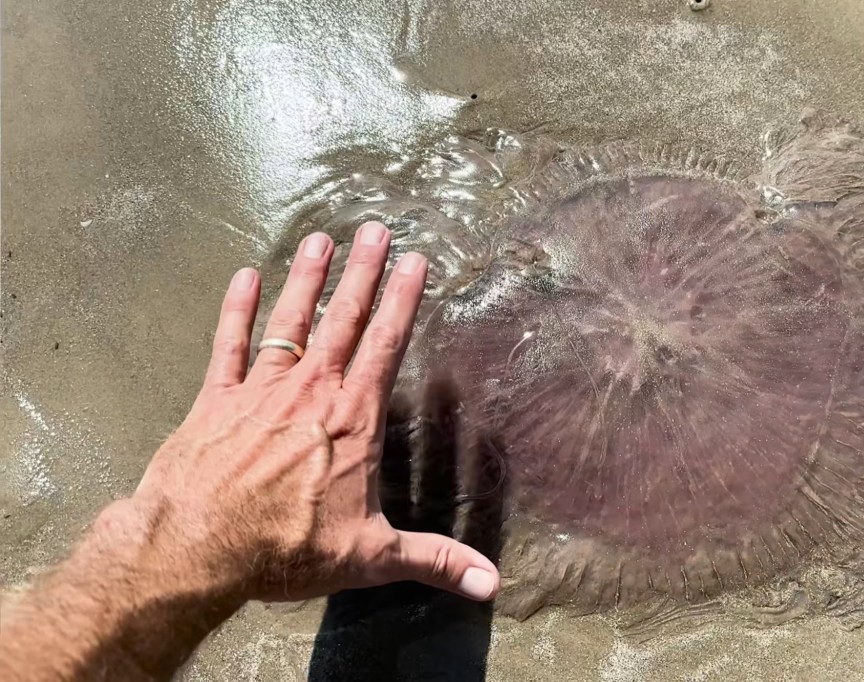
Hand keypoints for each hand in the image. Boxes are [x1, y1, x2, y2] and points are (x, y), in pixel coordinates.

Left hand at [121, 222, 499, 603]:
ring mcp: (261, 389)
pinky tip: (244, 276)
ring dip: (307, 279)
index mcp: (352, 419)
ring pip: (291, 321)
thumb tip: (492, 585)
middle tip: (375, 229)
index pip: (386, 346)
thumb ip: (433, 561)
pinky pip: (228, 345)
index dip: (403, 300)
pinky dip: (236, 310)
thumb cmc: (285, 548)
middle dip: (363, 272)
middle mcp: (311, 391)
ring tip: (321, 239)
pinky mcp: (215, 398)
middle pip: (344, 320)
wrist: (195, 547)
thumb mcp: (370, 558)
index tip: (415, 260)